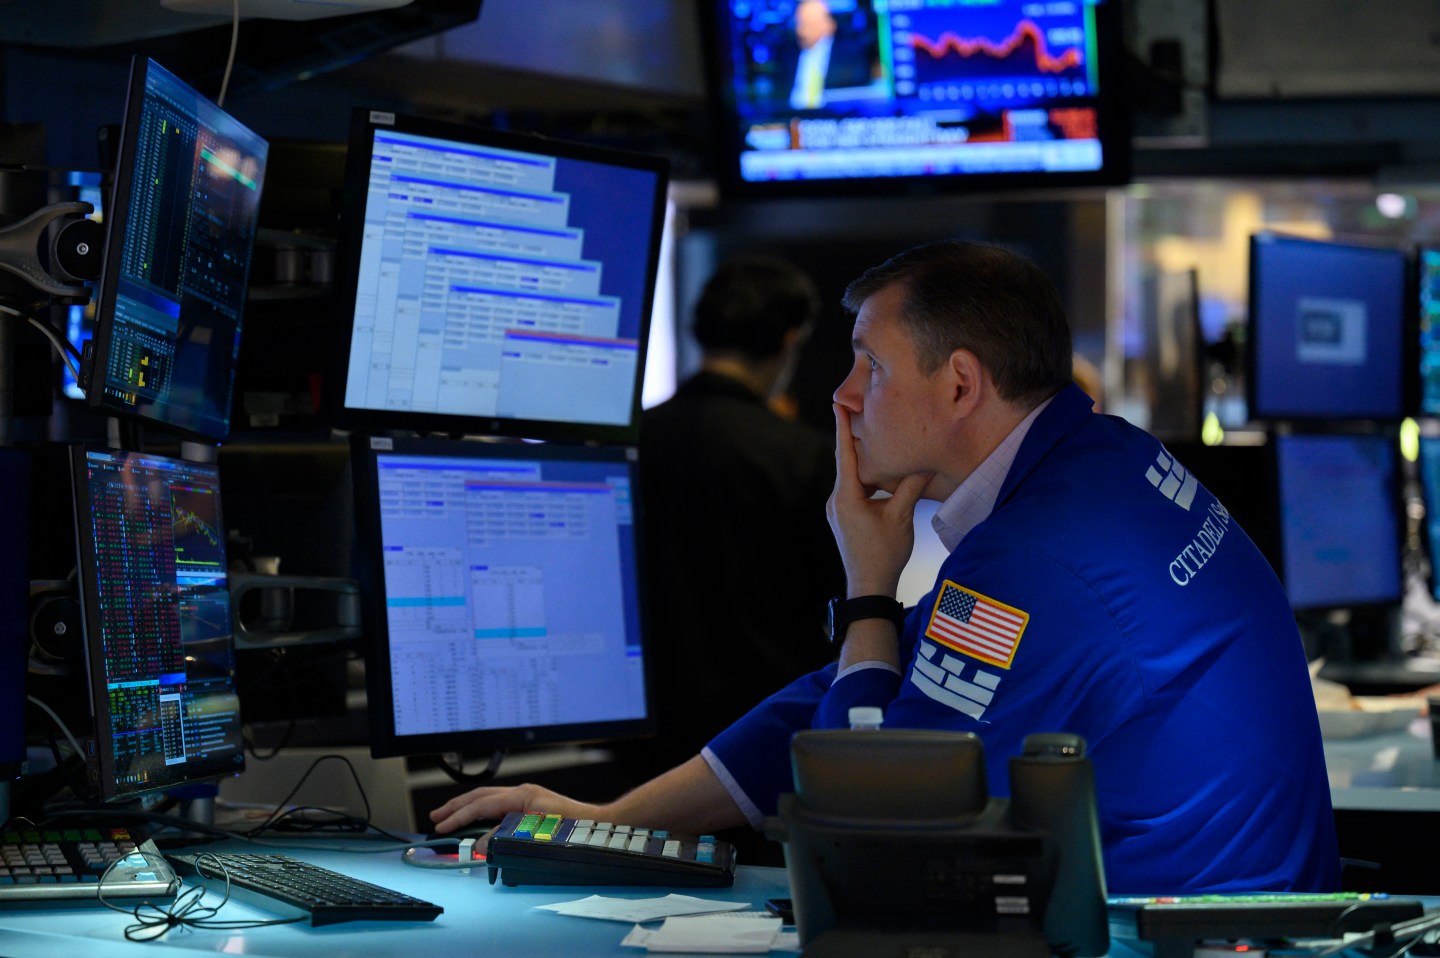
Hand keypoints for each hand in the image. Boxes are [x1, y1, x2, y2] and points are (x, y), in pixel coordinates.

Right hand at [429, 783, 602, 852]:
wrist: (597, 825)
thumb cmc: (571, 828)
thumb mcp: (532, 834)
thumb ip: (504, 837)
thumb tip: (480, 845)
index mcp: (521, 795)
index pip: (481, 804)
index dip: (458, 816)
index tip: (442, 827)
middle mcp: (523, 792)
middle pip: (481, 796)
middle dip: (457, 806)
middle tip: (436, 817)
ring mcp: (527, 797)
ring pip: (489, 798)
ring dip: (468, 807)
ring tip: (450, 816)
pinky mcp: (531, 805)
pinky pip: (499, 804)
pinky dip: (482, 811)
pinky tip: (477, 819)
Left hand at [827, 404, 929, 597]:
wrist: (869, 586)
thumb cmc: (884, 554)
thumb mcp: (901, 517)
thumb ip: (910, 487)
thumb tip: (925, 462)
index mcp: (846, 497)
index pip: (845, 454)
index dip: (843, 428)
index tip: (838, 405)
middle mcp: (836, 501)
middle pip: (846, 463)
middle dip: (852, 438)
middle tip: (857, 411)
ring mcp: (837, 511)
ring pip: (850, 478)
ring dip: (861, 460)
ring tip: (869, 437)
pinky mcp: (843, 518)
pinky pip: (851, 490)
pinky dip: (863, 478)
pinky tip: (875, 472)